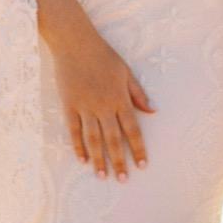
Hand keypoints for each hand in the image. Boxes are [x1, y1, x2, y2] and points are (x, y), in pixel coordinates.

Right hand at [50, 22, 154, 179]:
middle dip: (120, 161)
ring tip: (103, 176)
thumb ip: (138, 94)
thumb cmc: (103, 55)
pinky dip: (78, 146)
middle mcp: (103, 106)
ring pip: (93, 139)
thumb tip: (153, 112)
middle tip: (123, 180)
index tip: (143, 165)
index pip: (132, 129)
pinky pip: (74, 130)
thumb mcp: (126, 72)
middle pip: (113, 139)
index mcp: (120, 98)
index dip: (138, 148)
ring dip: (99, 159)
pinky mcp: (69, 105)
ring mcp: (85, 107)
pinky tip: (82, 160)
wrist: (75, 43)